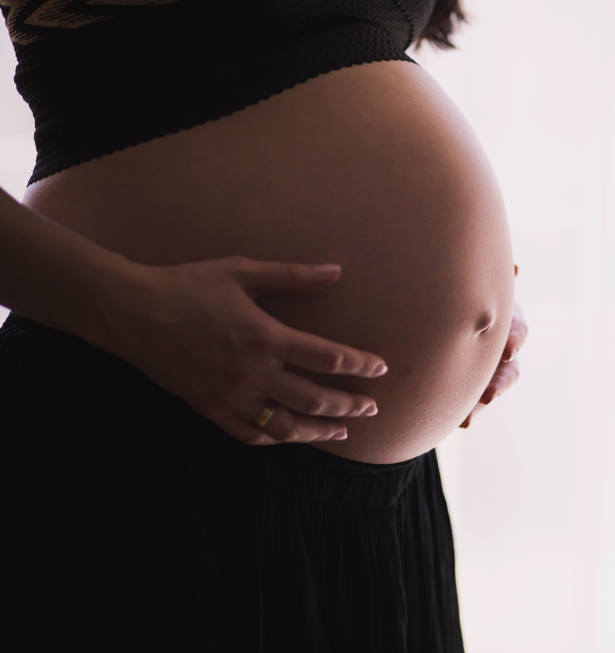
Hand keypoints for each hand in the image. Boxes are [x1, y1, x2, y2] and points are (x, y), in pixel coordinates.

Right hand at [93, 256, 386, 445]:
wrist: (131, 313)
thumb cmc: (188, 285)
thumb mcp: (242, 271)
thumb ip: (293, 275)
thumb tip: (336, 270)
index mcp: (264, 337)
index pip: (327, 358)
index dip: (360, 365)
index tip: (381, 368)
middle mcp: (251, 373)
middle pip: (315, 399)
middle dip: (350, 405)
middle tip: (373, 407)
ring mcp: (230, 396)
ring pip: (286, 426)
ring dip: (320, 430)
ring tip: (343, 431)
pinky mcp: (210, 409)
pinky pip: (251, 434)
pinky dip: (277, 439)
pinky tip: (292, 436)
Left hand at [460, 272, 526, 429]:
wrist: (435, 323)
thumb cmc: (459, 291)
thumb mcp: (470, 285)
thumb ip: (485, 282)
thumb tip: (516, 269)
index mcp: (505, 318)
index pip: (517, 329)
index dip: (514, 339)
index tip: (507, 350)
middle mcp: (502, 346)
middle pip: (510, 367)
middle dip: (500, 381)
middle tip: (489, 394)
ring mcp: (489, 369)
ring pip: (493, 389)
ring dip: (482, 403)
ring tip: (469, 418)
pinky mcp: (474, 387)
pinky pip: (474, 404)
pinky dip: (469, 413)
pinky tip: (461, 422)